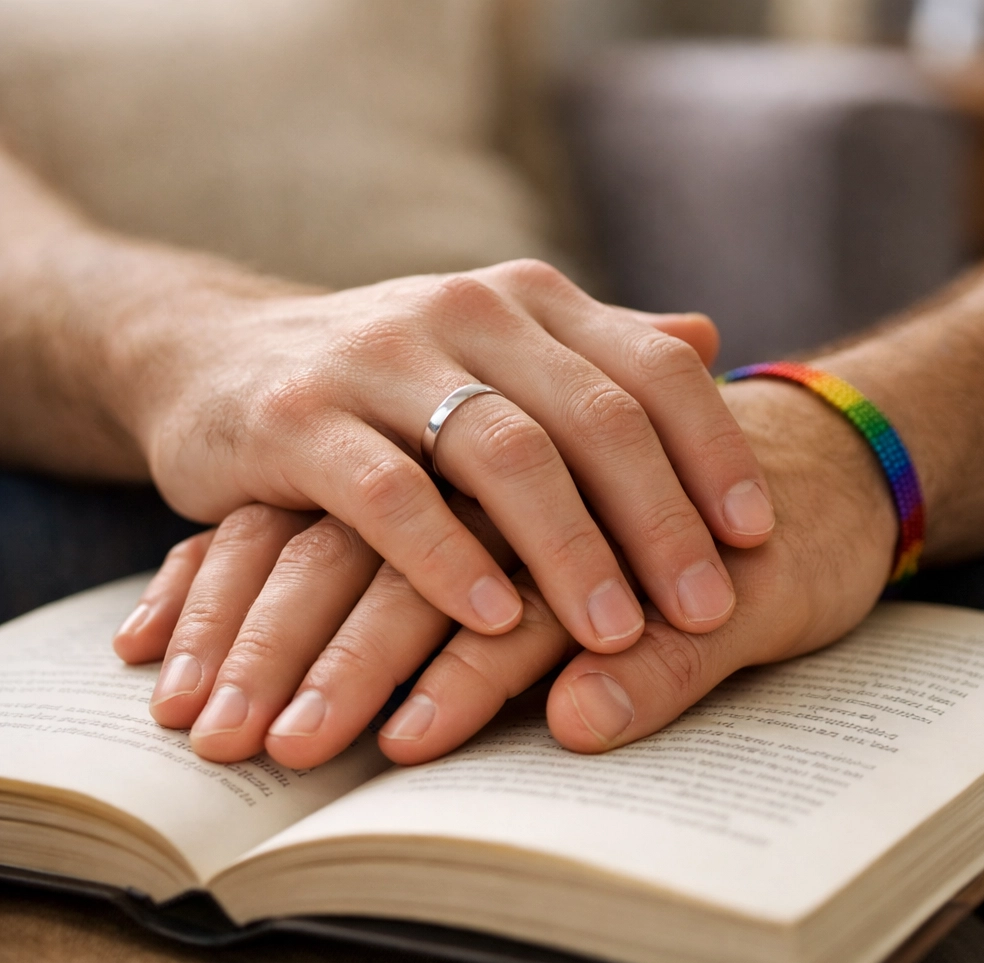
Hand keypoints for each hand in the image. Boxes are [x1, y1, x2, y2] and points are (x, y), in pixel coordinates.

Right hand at [116, 378, 893, 765]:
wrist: (220, 358)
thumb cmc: (387, 381)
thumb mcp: (494, 352)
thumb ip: (597, 350)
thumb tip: (709, 338)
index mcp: (526, 301)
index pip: (651, 369)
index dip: (713, 454)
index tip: (757, 538)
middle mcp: (463, 312)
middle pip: (593, 417)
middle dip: (660, 521)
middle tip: (708, 611)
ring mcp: (375, 359)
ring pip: (502, 454)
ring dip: (570, 551)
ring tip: (619, 633)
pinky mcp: (296, 418)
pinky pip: (388, 495)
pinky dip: (447, 558)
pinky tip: (492, 618)